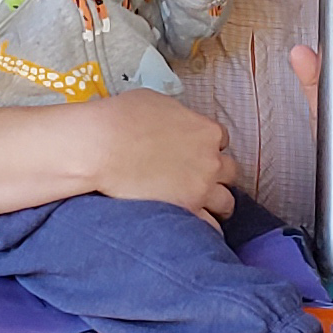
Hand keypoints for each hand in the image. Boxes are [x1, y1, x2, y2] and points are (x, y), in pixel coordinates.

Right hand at [83, 89, 239, 222]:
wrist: (102, 147)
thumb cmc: (122, 119)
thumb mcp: (156, 102)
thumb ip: (176, 115)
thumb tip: (172, 121)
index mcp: (206, 131)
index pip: (221, 140)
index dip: (208, 147)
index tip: (196, 153)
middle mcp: (211, 161)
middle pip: (230, 172)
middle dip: (218, 175)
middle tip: (202, 180)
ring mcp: (201, 188)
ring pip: (227, 202)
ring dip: (218, 203)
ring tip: (204, 208)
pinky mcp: (187, 211)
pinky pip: (210, 227)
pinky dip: (207, 228)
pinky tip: (198, 230)